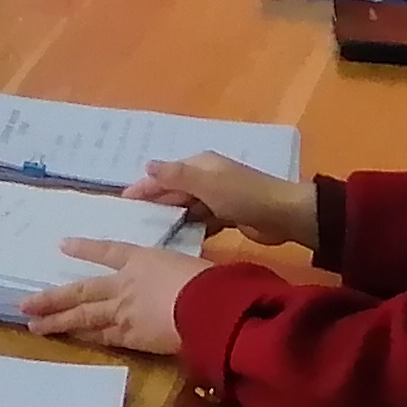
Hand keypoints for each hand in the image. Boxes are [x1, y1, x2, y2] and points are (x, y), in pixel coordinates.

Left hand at [22, 236, 206, 354]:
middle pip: (81, 290)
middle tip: (25, 303)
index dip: (85, 249)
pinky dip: (86, 337)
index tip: (63, 245)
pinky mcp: (129, 336)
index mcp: (142, 259)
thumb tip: (172, 280)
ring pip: (83, 317)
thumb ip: (172, 272)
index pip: (109, 251)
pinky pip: (102, 336)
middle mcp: (124, 284)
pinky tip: (70, 339)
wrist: (204, 305)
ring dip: (58, 321)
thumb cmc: (205, 279)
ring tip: (34, 325)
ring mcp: (122, 311)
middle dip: (53, 296)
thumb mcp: (188, 265)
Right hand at [127, 152, 315, 249]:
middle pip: (174, 191)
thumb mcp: (207, 184)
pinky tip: (176, 242)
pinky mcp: (226, 216)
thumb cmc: (243, 196)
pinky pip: (201, 221)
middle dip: (155, 203)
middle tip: (131, 223)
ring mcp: (217, 197)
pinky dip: (189, 228)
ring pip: (186, 207)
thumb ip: (176, 176)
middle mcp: (206, 178)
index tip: (123, 201)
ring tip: (148, 235)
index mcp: (200, 165)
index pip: (164, 174)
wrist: (283, 216)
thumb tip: (147, 164)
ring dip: (171, 218)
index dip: (144, 186)